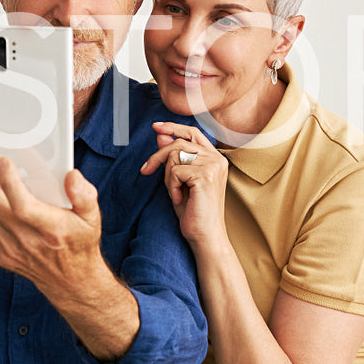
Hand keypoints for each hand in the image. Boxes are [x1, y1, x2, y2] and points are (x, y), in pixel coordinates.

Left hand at [0, 148, 105, 289]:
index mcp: (51, 229)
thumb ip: (84, 195)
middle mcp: (27, 241)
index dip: (8, 180)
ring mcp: (9, 249)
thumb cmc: (79, 243)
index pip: (21, 205)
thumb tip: (71, 176)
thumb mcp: (91, 218)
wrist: (70, 281)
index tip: (4, 159)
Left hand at [140, 121, 230, 249]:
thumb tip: (161, 135)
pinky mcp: (205, 176)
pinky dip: (171, 186)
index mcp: (215, 158)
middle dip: (158, 156)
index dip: (174, 127)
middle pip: (179, 143)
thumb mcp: (178, 180)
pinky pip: (175, 171)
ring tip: (176, 193)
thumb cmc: (192, 211)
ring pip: (175, 156)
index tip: (156, 127)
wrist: (204, 236)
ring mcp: (213, 166)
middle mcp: (217, 159)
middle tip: (145, 170)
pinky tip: (179, 199)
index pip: (193, 133)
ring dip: (168, 176)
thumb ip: (173, 158)